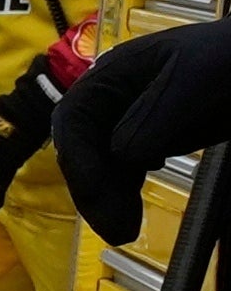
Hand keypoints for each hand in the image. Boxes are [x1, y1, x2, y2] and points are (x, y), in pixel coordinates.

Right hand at [57, 22, 230, 243]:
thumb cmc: (227, 58)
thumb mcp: (192, 82)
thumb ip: (153, 117)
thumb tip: (120, 155)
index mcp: (113, 74)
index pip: (74, 119)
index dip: (79, 158)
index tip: (95, 193)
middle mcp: (114, 98)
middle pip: (84, 147)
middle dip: (93, 188)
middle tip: (114, 229)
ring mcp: (133, 119)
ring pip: (105, 163)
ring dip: (109, 198)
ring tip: (124, 232)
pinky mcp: (154, 137)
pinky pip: (128, 167)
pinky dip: (126, 191)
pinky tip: (132, 212)